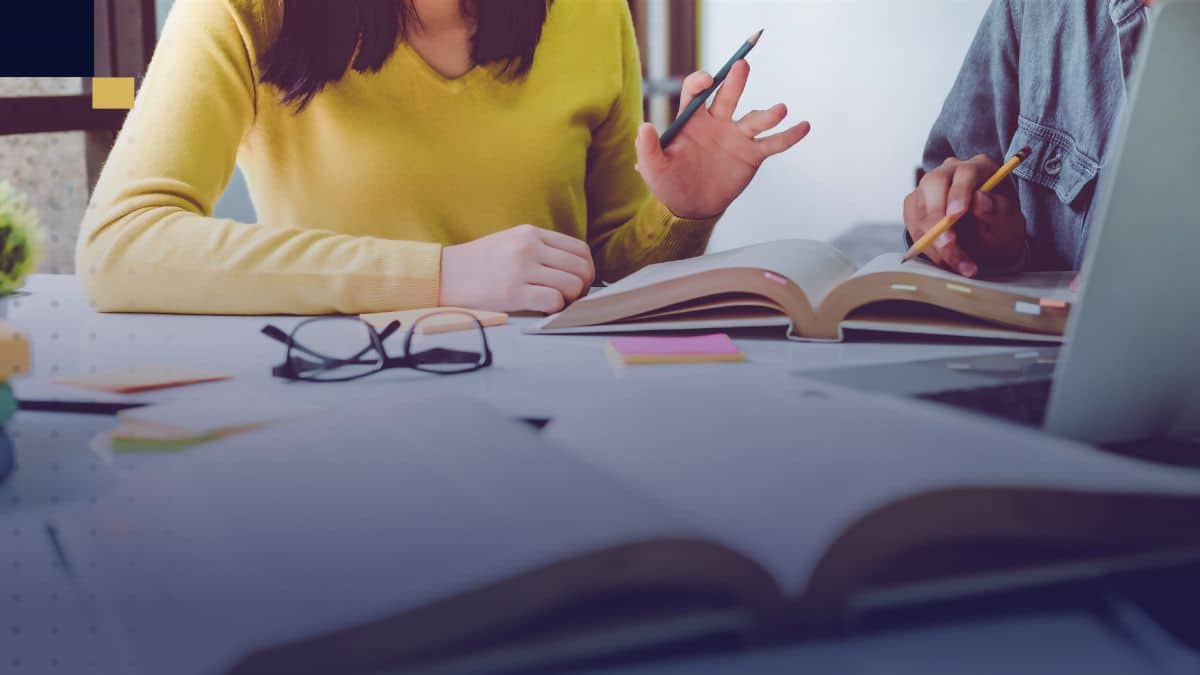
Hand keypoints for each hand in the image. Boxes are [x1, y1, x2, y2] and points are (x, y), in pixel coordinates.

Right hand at [439, 225, 595, 313]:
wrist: (443, 274)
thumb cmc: (478, 264)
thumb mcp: (510, 243)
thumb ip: (540, 250)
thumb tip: (574, 270)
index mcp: (530, 233)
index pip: (579, 250)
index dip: (587, 270)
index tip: (580, 282)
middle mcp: (529, 247)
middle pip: (580, 268)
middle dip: (583, 287)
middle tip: (572, 298)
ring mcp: (521, 269)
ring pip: (572, 285)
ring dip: (570, 299)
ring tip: (556, 303)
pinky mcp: (512, 292)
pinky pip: (553, 301)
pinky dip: (555, 308)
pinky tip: (543, 308)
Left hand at [635, 60, 810, 219]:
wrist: (689, 208)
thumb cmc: (669, 183)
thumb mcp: (652, 168)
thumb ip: (647, 148)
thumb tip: (643, 128)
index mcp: (692, 120)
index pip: (696, 92)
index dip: (700, 82)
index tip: (706, 81)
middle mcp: (716, 122)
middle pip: (727, 95)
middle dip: (735, 80)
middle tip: (741, 66)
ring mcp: (736, 137)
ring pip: (755, 119)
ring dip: (768, 114)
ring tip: (779, 110)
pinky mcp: (751, 155)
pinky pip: (773, 143)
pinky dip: (789, 136)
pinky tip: (804, 126)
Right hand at [903, 155, 1026, 277]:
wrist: (986, 239)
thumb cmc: (999, 227)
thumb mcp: (1009, 222)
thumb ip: (1000, 211)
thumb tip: (980, 200)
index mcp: (978, 168)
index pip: (965, 173)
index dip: (959, 193)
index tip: (957, 215)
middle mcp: (949, 172)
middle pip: (933, 184)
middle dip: (937, 218)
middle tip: (948, 244)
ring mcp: (927, 188)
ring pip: (920, 208)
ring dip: (933, 240)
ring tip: (955, 262)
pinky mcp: (914, 206)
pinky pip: (912, 225)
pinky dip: (926, 246)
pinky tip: (944, 259)